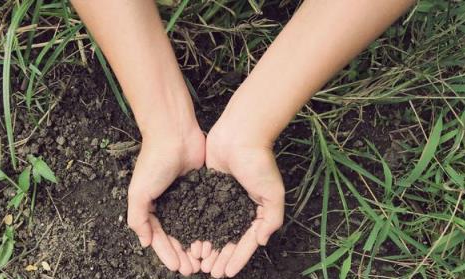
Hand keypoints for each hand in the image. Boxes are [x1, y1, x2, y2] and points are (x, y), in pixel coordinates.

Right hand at [127, 127, 204, 275]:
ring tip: (204, 259)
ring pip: (192, 226)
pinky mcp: (202, 188)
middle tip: (193, 268)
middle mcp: (168, 204)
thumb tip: (144, 243)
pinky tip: (215, 238)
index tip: (178, 267)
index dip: (167, 253)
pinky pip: (205, 212)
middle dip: (183, 253)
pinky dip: (207, 226)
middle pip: (176, 235)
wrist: (175, 134)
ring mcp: (186, 197)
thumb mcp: (139, 192)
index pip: (159, 237)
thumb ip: (138, 218)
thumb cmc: (154, 161)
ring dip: (196, 244)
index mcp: (151, 206)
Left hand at [202, 123, 284, 277]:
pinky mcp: (208, 188)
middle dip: (221, 256)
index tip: (228, 272)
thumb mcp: (273, 193)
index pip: (246, 241)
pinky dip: (198, 227)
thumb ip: (271, 219)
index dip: (237, 258)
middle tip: (210, 271)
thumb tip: (262, 242)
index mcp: (256, 210)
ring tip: (199, 261)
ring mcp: (223, 198)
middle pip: (228, 238)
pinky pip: (202, 212)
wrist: (240, 134)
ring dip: (208, 246)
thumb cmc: (259, 163)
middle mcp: (239, 207)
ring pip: (214, 229)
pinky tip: (190, 240)